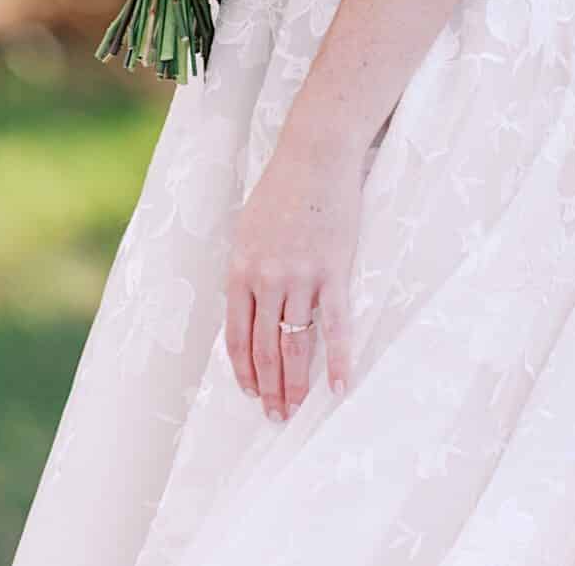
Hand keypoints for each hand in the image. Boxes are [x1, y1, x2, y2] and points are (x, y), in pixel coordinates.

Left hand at [224, 137, 361, 422]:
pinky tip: (337, 386)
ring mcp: (300, 277)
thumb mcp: (248, 230)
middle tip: (274, 416)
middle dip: (268, 386)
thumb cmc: (280, 192)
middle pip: (265, 347)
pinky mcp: (333, 273)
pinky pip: (335, 326)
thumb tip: (246, 307)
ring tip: (296, 410)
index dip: (242, 368)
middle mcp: (266, 278)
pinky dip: (337, 360)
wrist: (313, 158)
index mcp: (240, 269)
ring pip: (295, 344)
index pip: (236, 333)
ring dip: (295, 383)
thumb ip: (247, 270)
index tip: (248, 392)